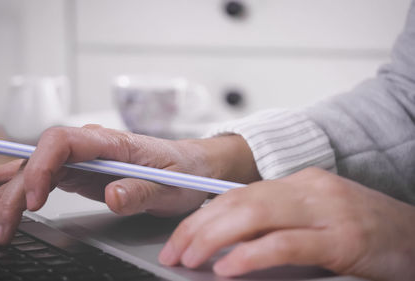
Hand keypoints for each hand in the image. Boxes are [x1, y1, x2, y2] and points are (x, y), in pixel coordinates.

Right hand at [0, 125, 258, 244]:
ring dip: (4, 191)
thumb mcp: (171, 186)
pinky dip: (18, 189)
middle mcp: (91, 147)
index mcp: (112, 142)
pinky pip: (43, 179)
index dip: (41, 167)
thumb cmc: (184, 171)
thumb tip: (112, 193)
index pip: (62, 142)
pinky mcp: (82, 174)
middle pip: (40, 160)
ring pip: (34, 169)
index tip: (35, 199)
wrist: (193, 167)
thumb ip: (142, 190)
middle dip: (14, 192)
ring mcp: (83, 160)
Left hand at [159, 167, 414, 280]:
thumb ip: (277, 223)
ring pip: (254, 215)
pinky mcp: (343, 239)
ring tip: (189, 258)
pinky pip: (285, 244)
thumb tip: (230, 240)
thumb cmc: (367, 232)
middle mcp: (308, 188)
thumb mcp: (315, 218)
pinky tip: (226, 268)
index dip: (202, 216)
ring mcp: (327, 211)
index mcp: (299, 182)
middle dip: (198, 227)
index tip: (179, 237)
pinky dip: (250, 255)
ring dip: (213, 238)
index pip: (237, 194)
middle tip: (174, 251)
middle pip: (238, 201)